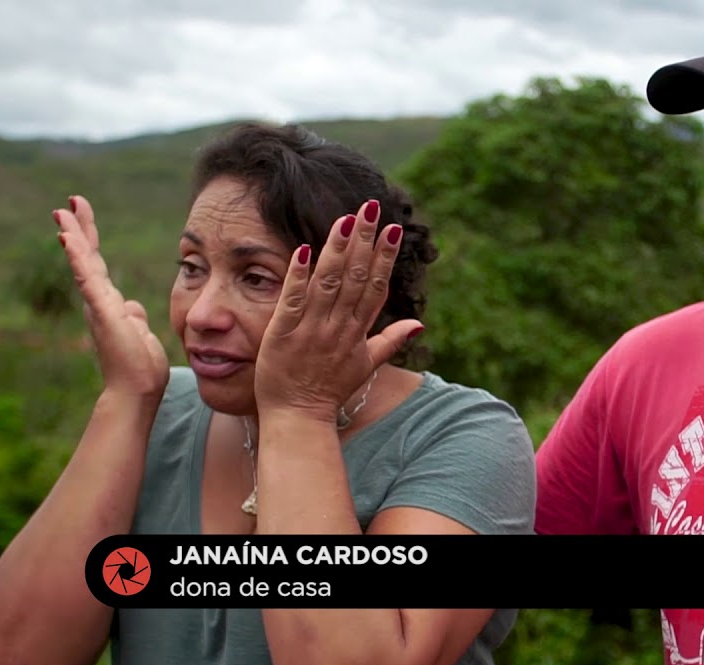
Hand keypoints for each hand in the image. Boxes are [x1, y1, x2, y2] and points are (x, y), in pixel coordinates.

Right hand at [55, 195, 169, 402]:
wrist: (136, 392)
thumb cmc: (140, 368)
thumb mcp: (140, 333)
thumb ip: (134, 316)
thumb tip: (132, 306)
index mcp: (109, 304)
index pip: (98, 265)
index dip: (90, 240)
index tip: (82, 214)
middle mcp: (99, 302)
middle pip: (88, 257)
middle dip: (78, 229)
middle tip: (68, 203)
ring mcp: (98, 306)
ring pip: (84, 264)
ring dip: (74, 236)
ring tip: (63, 212)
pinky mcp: (103, 312)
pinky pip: (88, 279)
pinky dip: (77, 257)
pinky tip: (67, 238)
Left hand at [254, 199, 421, 421]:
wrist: (299, 418)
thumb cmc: (329, 391)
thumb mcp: (366, 366)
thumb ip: (391, 341)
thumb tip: (420, 324)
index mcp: (358, 331)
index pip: (376, 286)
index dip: (385, 256)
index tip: (393, 228)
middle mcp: (339, 327)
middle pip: (357, 277)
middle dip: (366, 240)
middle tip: (372, 207)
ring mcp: (312, 329)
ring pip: (329, 283)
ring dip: (339, 249)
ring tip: (347, 219)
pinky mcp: (284, 333)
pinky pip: (294, 300)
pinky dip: (299, 275)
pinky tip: (305, 250)